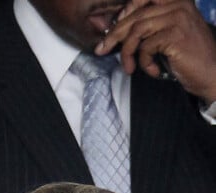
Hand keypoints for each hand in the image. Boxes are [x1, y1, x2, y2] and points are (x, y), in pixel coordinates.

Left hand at [95, 0, 215, 101]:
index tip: (111, 32)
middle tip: (101, 50)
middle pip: (135, 16)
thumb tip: (114, 34)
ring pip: (136, 31)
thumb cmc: (185, 58)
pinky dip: (144, 63)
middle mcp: (177, 4)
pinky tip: (153, 71)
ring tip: (129, 68)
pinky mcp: (175, 35)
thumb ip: (147, 29)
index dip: (123, 13)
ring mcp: (177, 18)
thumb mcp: (165, 38)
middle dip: (113, 35)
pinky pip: (145, 47)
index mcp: (175, 1)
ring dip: (127, 53)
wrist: (210, 73)